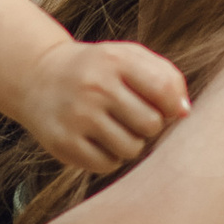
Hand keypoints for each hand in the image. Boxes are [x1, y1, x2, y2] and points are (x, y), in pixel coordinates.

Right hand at [8, 35, 191, 177]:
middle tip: (132, 116)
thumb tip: (184, 112)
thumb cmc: (98, 70)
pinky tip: (96, 139)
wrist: (38, 77)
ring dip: (130, 143)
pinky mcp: (64, 143)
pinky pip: (107, 165)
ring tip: (113, 126)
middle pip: (151, 125)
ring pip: (131, 149)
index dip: (172, 105)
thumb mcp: (128, 58)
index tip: (163, 106)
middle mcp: (95, 87)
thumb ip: (165, 76)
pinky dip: (108, 156)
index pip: (165, 90)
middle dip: (149, 125)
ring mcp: (77, 116)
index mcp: (115, 60)